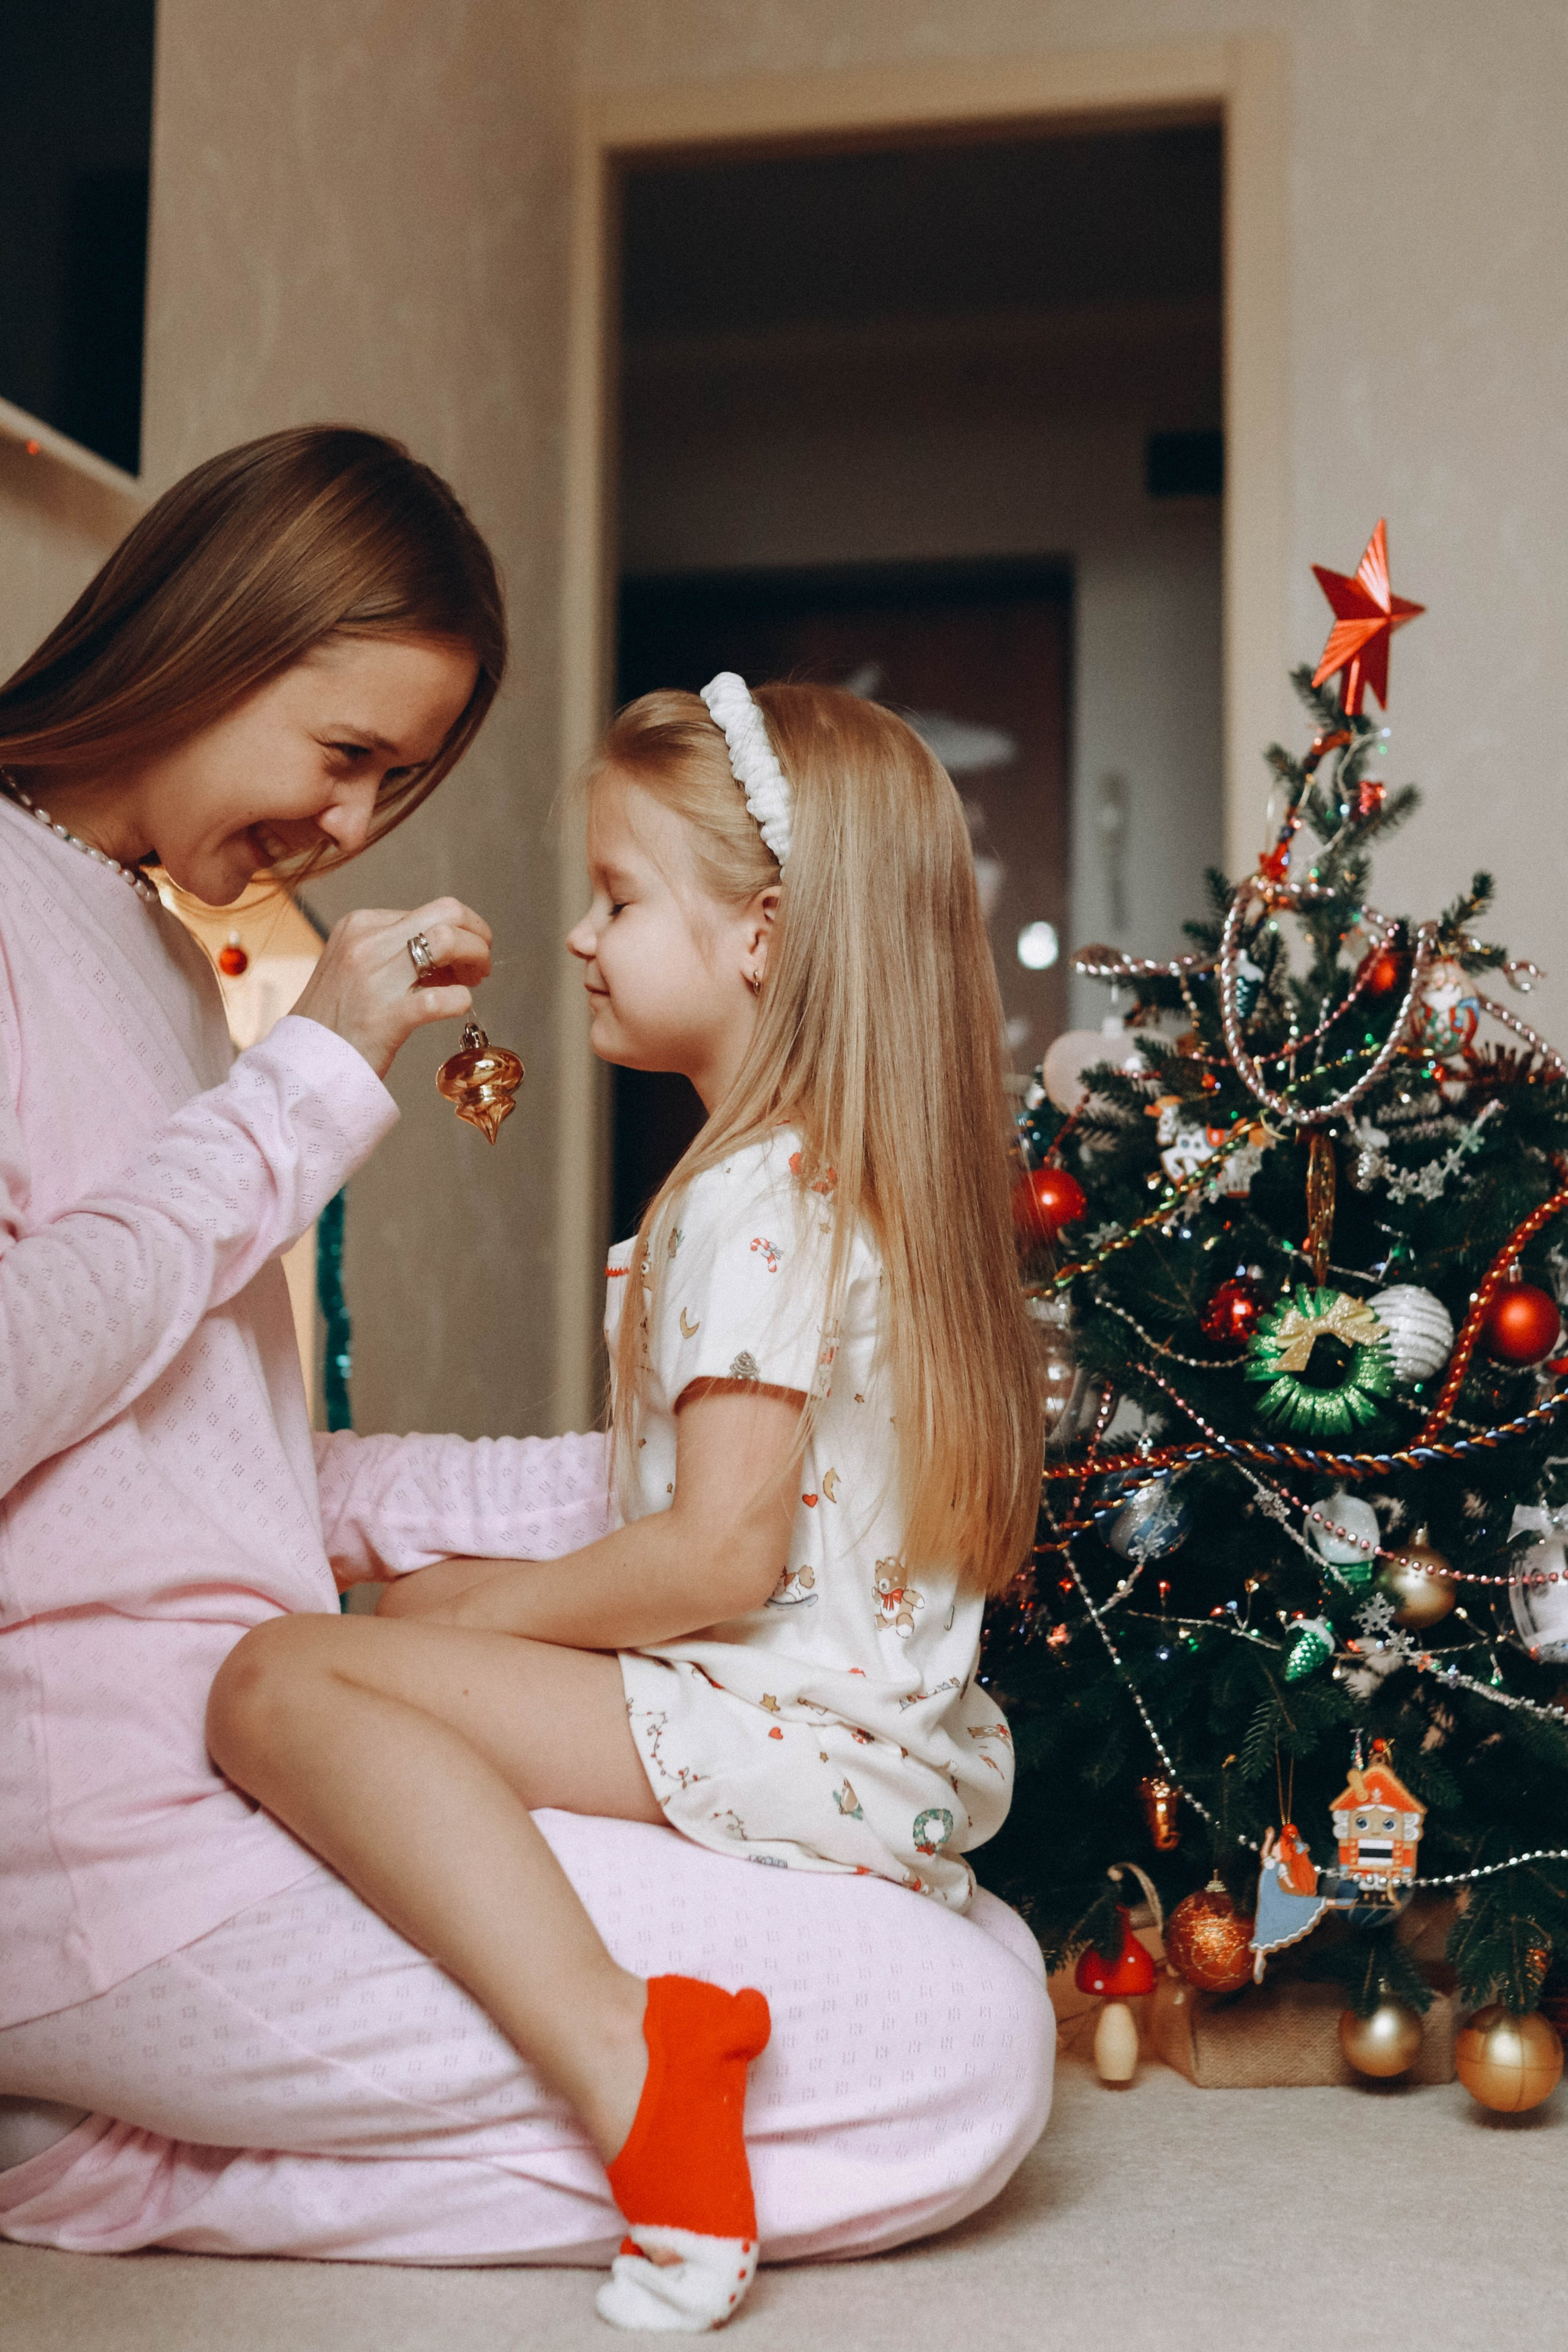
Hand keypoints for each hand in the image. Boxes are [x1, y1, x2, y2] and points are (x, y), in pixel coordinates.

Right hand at [290, 898, 492, 1077]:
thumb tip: (449, 955)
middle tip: (480, 965)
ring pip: (448, 942)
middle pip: (447, 913)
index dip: (460, 932)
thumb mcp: (355, 967)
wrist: (300, 1064)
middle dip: (477, 935)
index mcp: (360, 925)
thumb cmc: (334, 1020)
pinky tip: (455, 1009)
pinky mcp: (385, 1017)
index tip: (464, 958)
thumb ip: (397, 953)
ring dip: (475, 958)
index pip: (431, 910)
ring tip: (474, 982)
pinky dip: (460, 1001)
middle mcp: (366, 943)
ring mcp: (374, 978)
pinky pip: (442, 998)